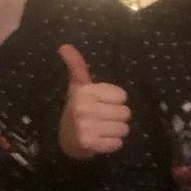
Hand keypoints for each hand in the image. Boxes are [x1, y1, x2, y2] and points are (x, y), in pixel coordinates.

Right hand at [57, 44, 131, 159]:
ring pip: (124, 129)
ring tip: (101, 130)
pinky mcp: (90, 143)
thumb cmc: (76, 109)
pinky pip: (117, 143)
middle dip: (116, 117)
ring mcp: (86, 126)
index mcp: (84, 91)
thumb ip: (77, 66)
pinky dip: (112, 144)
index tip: (100, 103)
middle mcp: (84, 107)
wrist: (66, 139)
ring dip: (116, 132)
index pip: (122, 95)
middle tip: (101, 119)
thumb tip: (64, 46)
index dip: (114, 101)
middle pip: (125, 112)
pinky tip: (100, 140)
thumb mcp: (77, 87)